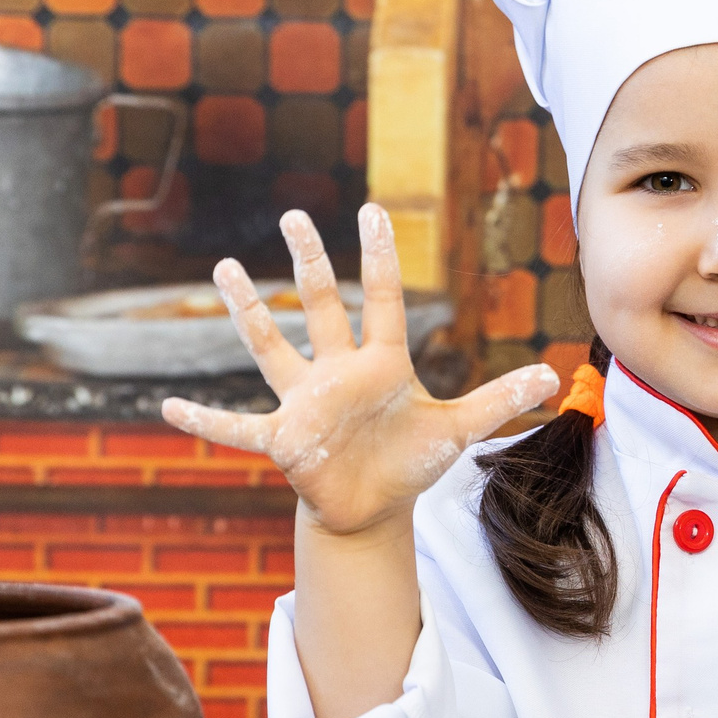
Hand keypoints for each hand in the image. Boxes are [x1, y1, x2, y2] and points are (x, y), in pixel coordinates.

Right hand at [162, 204, 557, 535]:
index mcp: (382, 364)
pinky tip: (167, 406)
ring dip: (249, 313)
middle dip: (311, 263)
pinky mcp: (284, 440)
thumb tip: (550, 373)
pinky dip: (204, 421)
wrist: (373, 507)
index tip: (372, 210)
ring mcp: (306, 402)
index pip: (382, 299)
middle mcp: (338, 373)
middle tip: (293, 214)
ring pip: (272, 348)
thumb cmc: (410, 460)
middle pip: (323, 306)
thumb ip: (498, 400)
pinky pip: (236, 428)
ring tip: (225, 268)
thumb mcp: (458, 429)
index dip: (379, 257)